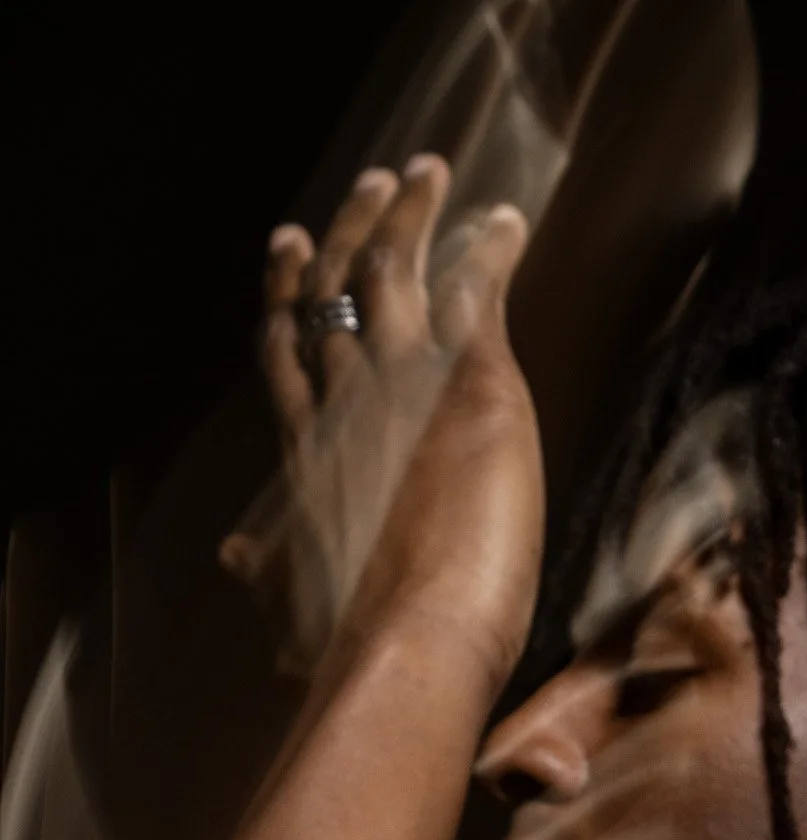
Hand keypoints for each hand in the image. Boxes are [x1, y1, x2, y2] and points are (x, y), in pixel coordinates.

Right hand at [221, 159, 543, 688]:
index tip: (293, 247)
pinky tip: (510, 222)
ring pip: (399, 269)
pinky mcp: (472, 385)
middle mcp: (345, 398)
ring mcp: (405, 383)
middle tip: (371, 182)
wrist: (407, 637)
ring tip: (429, 173)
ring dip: (415, 214)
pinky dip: (492, 252)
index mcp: (305, 445)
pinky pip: (479, 294)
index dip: (290, 293)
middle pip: (338, 286)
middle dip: (354, 227)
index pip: (289, 347)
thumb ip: (269, 569)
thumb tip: (236, 559)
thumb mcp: (293, 600)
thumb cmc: (352, 639)